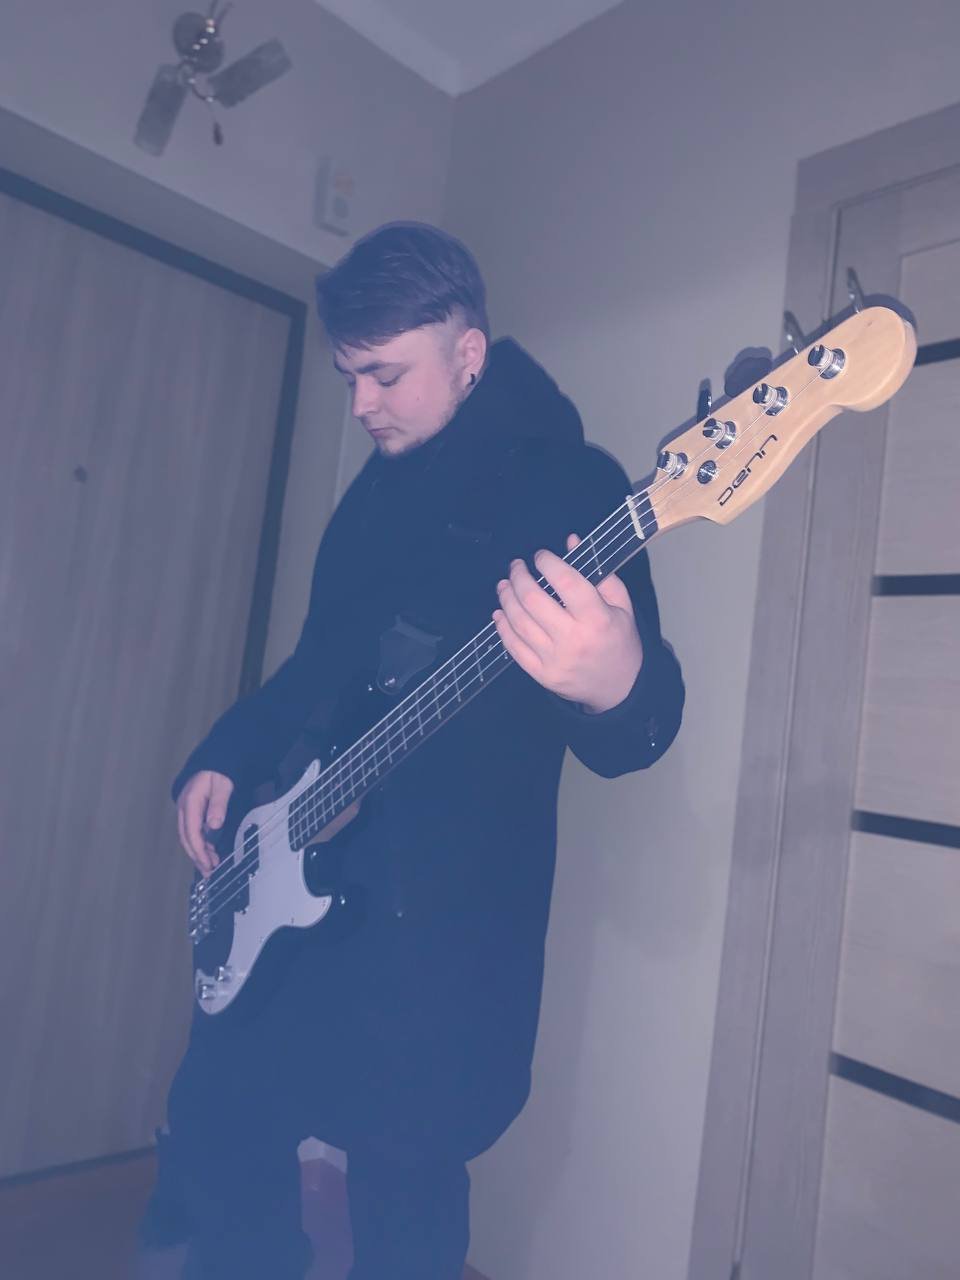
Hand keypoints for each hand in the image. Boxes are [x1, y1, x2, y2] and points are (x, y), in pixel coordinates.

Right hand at [177, 770, 233, 877]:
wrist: (217, 758)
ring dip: (198, 851)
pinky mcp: (191, 811)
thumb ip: (219, 804)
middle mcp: (184, 808)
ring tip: (210, 865)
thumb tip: (214, 825)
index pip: (191, 832)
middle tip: (209, 871)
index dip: (199, 850)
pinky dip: (199, 843)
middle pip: (186, 838)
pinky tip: (208, 851)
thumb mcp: (223, 785)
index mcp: (190, 802)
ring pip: (188, 836)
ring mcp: (186, 809)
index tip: (208, 863)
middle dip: (197, 856)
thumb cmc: (220, 770)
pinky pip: (192, 831)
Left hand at [493, 535, 642, 713]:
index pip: (566, 582)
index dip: (548, 563)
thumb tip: (571, 541)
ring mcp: (555, 660)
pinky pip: (514, 648)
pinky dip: (503, 628)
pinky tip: (500, 613)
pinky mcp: (542, 675)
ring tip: (504, 585)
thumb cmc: (620, 642)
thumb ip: (600, 573)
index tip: (540, 556)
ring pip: (519, 622)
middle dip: (519, 577)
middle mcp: (574, 639)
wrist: (621, 689)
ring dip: (506, 599)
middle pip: (534, 600)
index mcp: (597, 618)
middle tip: (516, 567)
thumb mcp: (622, 605)